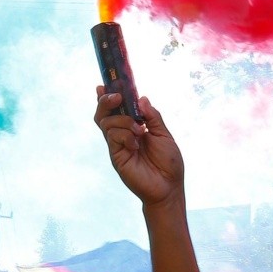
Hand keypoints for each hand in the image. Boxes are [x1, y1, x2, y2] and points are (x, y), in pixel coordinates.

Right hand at [94, 92, 184, 209]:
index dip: (108, 97)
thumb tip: (142, 98)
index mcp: (134, 129)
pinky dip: (124, 134)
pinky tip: (136, 143)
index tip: (106, 84)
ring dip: (122, 120)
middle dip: (107, 101)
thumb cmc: (168, 164)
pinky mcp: (116, 157)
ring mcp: (118, 146)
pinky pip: (111, 137)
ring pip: (106, 123)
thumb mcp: (164, 135)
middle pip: (103, 114)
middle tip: (117, 97)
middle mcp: (123, 136)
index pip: (116, 110)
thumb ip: (153, 117)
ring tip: (139, 129)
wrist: (168, 187)